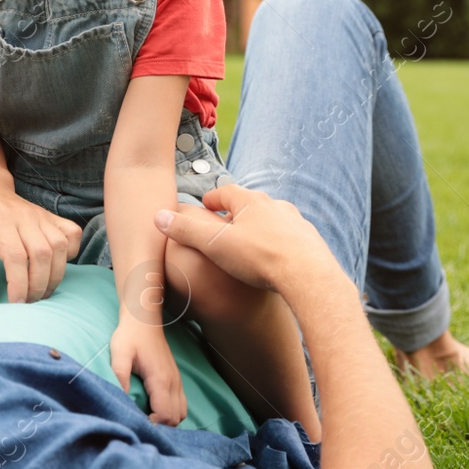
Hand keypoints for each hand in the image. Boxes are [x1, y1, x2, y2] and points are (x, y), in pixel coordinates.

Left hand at [0, 183, 80, 303]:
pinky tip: (55, 265)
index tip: (15, 304)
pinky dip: (70, 252)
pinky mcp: (51, 216)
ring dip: (55, 275)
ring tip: (42, 290)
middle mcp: (24, 217)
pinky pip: (72, 234)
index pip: (16, 257)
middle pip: (42, 254)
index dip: (19, 284)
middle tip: (28, 301)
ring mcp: (40, 215)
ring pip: (60, 246)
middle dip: (38, 285)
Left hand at [110, 321, 187, 425]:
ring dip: (167, 420)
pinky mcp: (176, 379)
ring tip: (146, 418)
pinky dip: (171, 412)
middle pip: (175, 419)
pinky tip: (154, 409)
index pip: (165, 415)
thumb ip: (119, 376)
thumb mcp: (119, 353)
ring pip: (181, 414)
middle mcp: (173, 383)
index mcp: (161, 380)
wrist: (144, 319)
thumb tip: (119, 401)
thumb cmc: (130, 335)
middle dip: (160, 426)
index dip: (152, 425)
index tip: (135, 423)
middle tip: (139, 423)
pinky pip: (181, 405)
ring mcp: (177, 381)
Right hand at [154, 184, 340, 292]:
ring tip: (249, 244)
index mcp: (251, 202)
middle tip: (224, 225)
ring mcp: (296, 224)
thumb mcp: (215, 245)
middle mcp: (276, 207)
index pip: (227, 192)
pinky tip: (274, 260)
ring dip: (259, 228)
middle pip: (251, 204)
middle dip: (236, 213)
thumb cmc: (261, 258)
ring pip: (273, 220)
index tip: (205, 205)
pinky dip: (278, 244)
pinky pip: (290, 239)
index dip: (213, 199)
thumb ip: (186, 230)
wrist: (310, 277)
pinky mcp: (310, 243)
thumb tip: (158, 216)